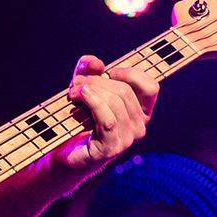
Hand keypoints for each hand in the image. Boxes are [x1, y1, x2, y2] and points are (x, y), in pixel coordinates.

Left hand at [57, 55, 158, 175]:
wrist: (65, 153)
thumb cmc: (78, 120)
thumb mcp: (85, 88)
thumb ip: (89, 71)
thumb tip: (94, 62)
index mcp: (141, 112)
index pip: (151, 87)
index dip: (131, 74)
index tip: (109, 72)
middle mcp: (139, 126)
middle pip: (125, 91)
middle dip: (98, 81)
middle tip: (76, 82)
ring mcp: (127, 139)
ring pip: (115, 102)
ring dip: (91, 90)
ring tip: (72, 91)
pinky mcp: (111, 148)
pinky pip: (108, 119)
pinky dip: (93, 102)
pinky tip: (81, 95)